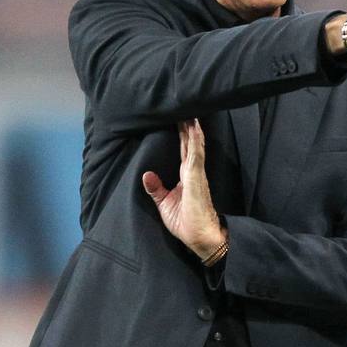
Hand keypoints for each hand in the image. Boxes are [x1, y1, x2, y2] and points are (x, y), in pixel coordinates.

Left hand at [142, 119, 224, 261]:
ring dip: (193, 129)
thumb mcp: (164, 204)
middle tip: (186, 108)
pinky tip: (194, 131)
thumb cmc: (185, 222)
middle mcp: (192, 172)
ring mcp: (196, 175)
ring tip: (191, 113)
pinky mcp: (196, 179)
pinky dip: (195, 143)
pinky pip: (195, 157)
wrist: (201, 237)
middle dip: (188, 127)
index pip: (185, 151)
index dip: (183, 136)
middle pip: (190, 144)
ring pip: (194, 146)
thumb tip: (146, 174)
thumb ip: (156, 189)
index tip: (182, 120)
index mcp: (186, 177)